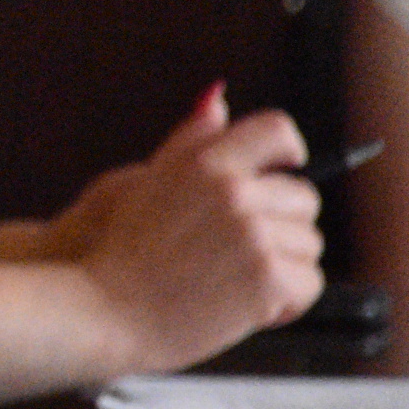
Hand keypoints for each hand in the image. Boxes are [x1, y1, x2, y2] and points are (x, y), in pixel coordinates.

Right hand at [52, 85, 324, 372]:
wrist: (100, 311)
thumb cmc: (118, 252)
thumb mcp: (147, 181)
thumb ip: (191, 142)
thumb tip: (217, 98)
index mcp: (205, 164)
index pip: (276, 131)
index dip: (289, 151)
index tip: (285, 170)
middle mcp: (233, 192)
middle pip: (303, 199)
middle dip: (281, 228)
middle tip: (234, 255)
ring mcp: (252, 234)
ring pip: (309, 246)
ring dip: (282, 269)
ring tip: (231, 283)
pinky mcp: (267, 278)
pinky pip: (308, 284)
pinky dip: (285, 303)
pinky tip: (244, 307)